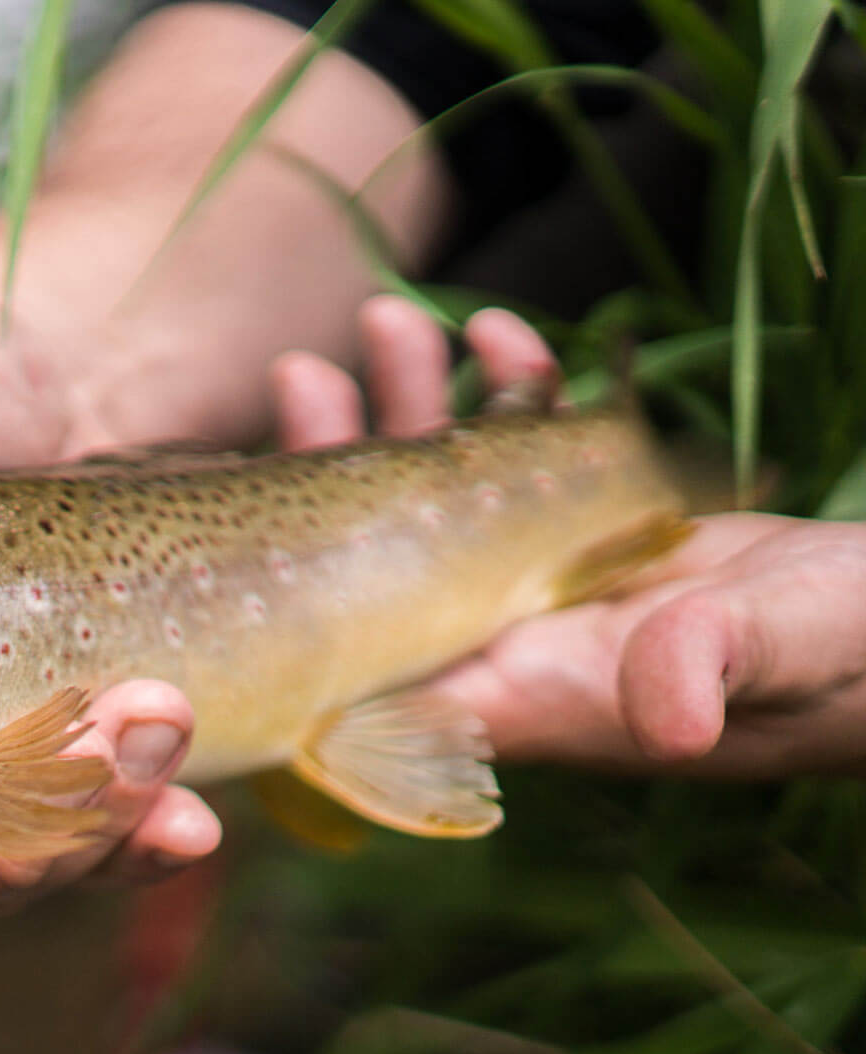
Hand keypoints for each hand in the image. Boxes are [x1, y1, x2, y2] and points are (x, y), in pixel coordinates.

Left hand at [278, 297, 865, 779]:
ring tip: (389, 322)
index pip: (373, 669)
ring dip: (414, 409)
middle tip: (303, 374)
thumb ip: (715, 667)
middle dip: (337, 465)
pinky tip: (498, 331)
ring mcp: (544, 586)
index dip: (301, 601)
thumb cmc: (853, 663)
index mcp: (524, 694)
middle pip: (379, 564)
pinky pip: (522, 460)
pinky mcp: (593, 535)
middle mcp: (512, 643)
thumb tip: (671, 715)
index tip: (263, 508)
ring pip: (441, 498)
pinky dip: (507, 392)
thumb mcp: (786, 653)